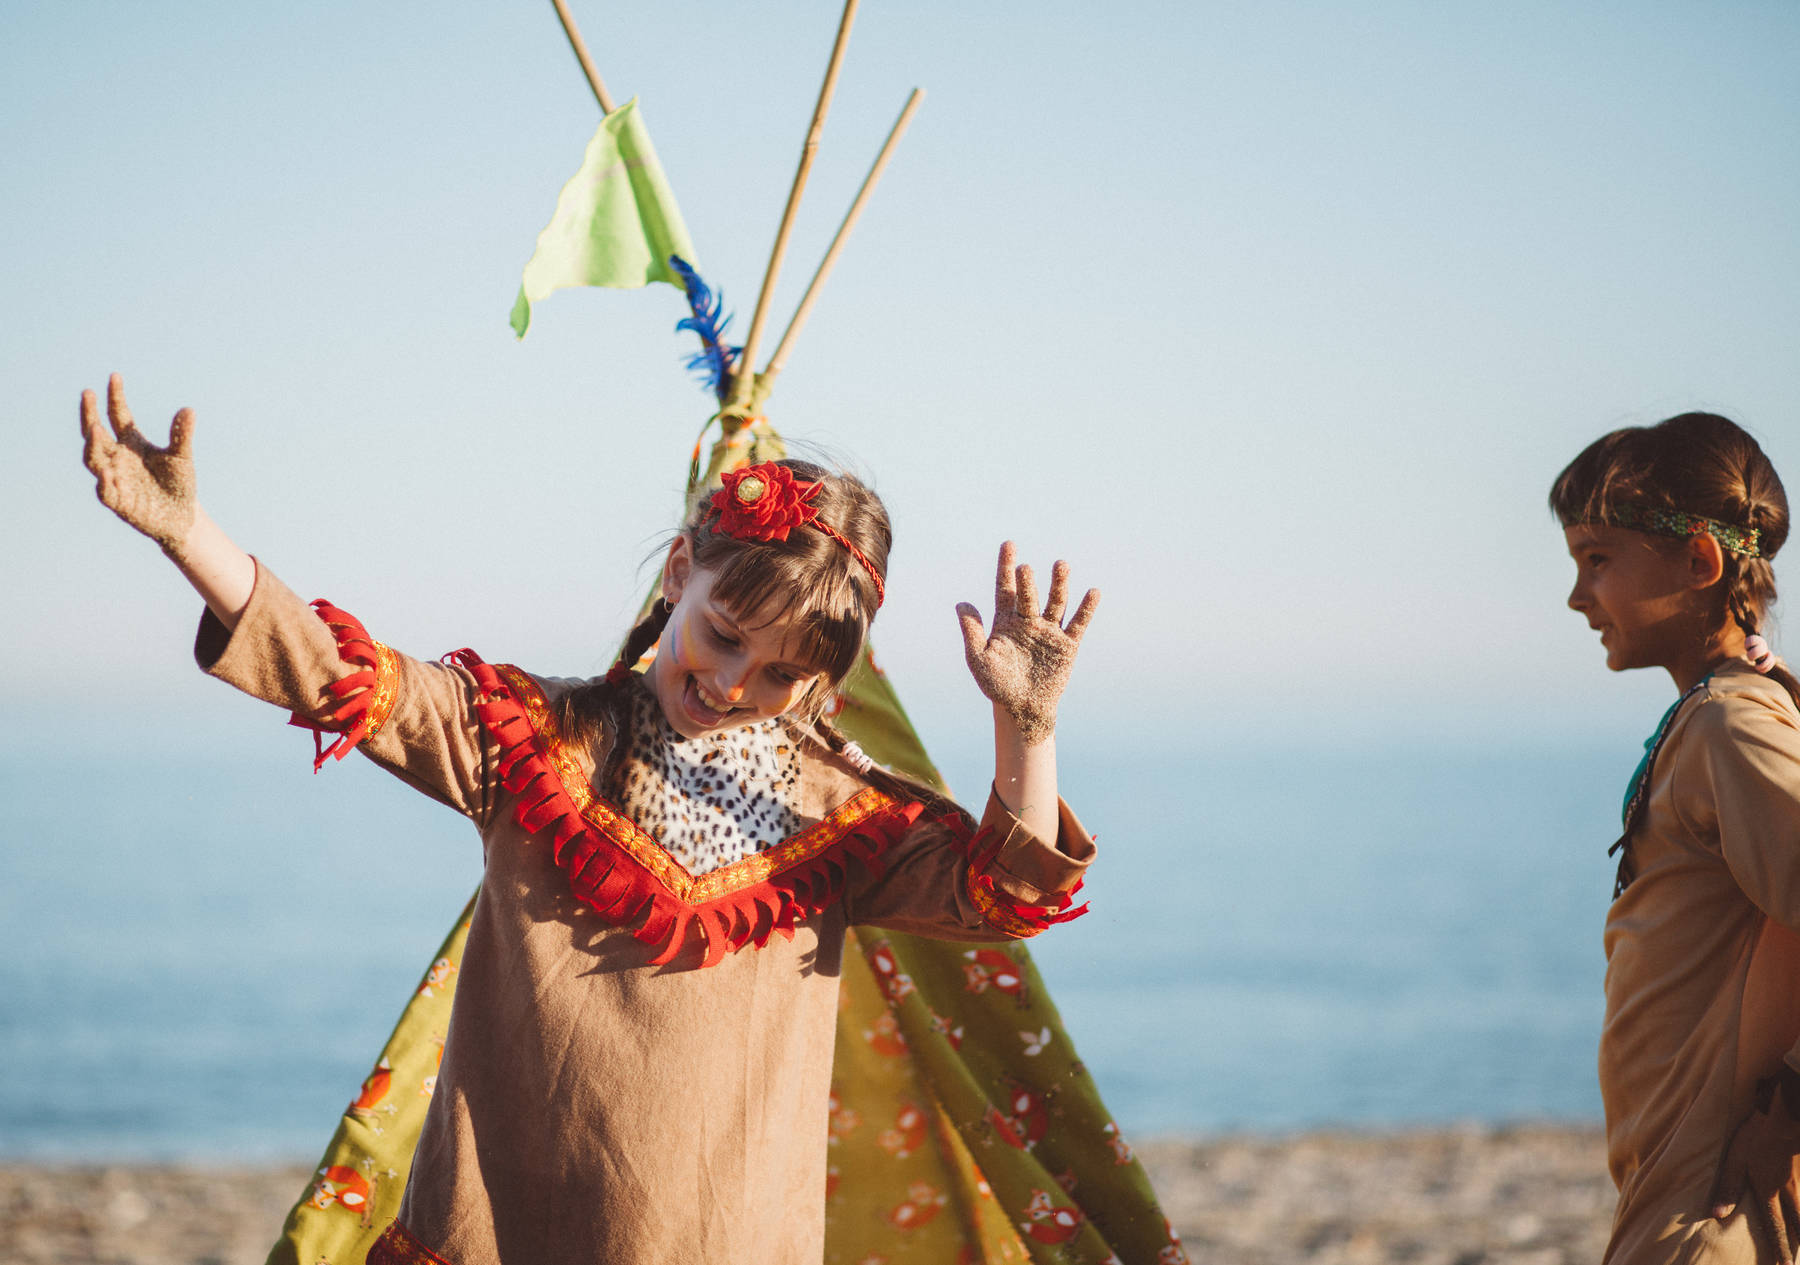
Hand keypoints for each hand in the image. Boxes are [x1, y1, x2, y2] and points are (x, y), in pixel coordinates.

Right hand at [80, 373, 197, 557]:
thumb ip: (181, 435)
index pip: (118, 415)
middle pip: (96, 432)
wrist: (182, 516)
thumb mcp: (182, 457)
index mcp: (131, 442)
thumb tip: (188, 409)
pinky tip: (107, 472)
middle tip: (87, 393)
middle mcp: (117, 457)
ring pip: (93, 459)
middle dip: (90, 414)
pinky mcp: (118, 501)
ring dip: (92, 445)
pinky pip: (105, 491)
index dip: (114, 396)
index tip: (114, 376)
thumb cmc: (178, 483)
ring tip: (95, 428)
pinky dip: (104, 482)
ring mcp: (114, 478)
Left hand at [955, 541, 1098, 745]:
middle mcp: (1029, 620)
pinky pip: (1078, 623)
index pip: (1006, 588)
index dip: (1006, 566)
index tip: (1009, 545)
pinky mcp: (1067, 645)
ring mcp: (1049, 631)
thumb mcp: (978, 659)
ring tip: (1061, 565)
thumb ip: (972, 632)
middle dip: (1028, 581)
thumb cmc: (997, 685)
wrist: (1022, 709)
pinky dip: (1086, 609)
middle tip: (1025, 569)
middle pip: (1030, 594)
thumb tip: (962, 604)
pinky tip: (1093, 592)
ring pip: (1055, 602)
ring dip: (1059, 584)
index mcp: (1006, 620)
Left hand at [1709, 1073, 1799, 1260]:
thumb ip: (1727, 1187)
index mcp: (1768, 1191)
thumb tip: (1715, 1214)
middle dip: (1798, 1248)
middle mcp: (1788, 1192)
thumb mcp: (1734, 1159)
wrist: (1785, 1116)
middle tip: (1795, 1264)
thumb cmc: (1755, 1135)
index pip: (1775, 1227)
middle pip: (1797, 1226)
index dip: (1779, 1249)